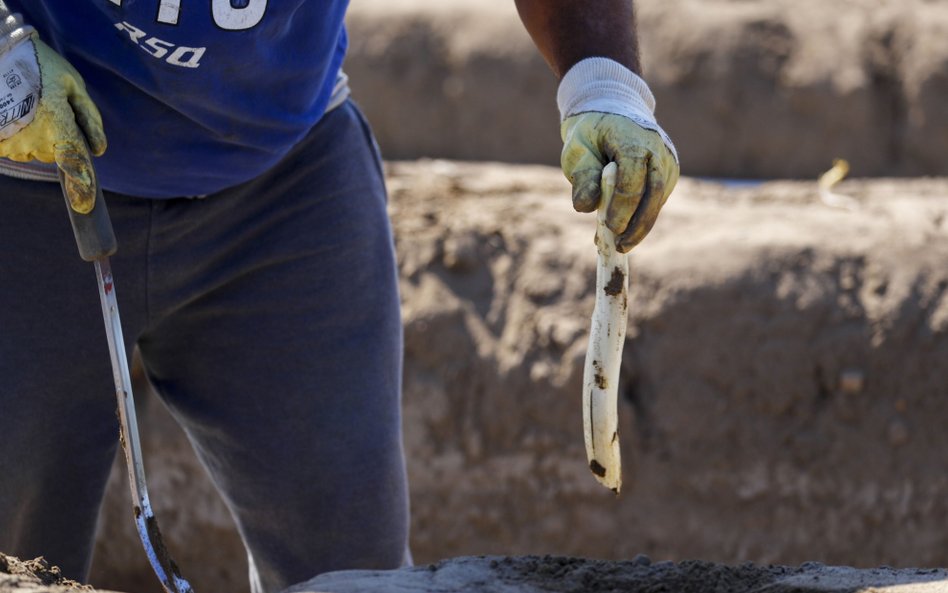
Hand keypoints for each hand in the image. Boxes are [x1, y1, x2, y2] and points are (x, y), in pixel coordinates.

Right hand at [0, 34, 105, 212]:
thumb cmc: (38, 64)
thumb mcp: (72, 84)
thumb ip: (89, 117)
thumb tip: (100, 150)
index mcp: (57, 123)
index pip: (73, 162)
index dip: (81, 187)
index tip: (85, 208)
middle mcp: (33, 138)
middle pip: (53, 153)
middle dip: (55, 136)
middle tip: (44, 106)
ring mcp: (10, 142)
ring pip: (33, 151)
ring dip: (33, 134)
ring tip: (26, 104)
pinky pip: (13, 146)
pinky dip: (16, 133)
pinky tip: (13, 109)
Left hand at [561, 112, 678, 252]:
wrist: (615, 112)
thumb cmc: (592, 133)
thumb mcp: (578, 149)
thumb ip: (582, 176)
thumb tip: (585, 207)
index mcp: (634, 139)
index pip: (632, 179)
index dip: (621, 207)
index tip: (609, 229)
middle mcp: (658, 150)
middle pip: (653, 193)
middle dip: (637, 225)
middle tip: (620, 248)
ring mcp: (667, 162)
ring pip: (658, 200)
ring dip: (641, 226)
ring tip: (621, 246)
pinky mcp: (669, 175)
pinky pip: (657, 200)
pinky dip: (642, 217)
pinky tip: (624, 232)